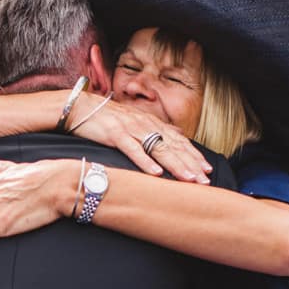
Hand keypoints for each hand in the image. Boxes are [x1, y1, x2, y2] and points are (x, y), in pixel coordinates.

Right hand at [67, 97, 211, 183]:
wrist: (81, 107)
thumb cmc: (108, 117)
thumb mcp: (136, 120)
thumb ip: (156, 128)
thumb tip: (176, 132)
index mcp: (152, 123)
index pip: (179, 140)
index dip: (194, 155)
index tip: (207, 170)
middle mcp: (146, 125)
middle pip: (173, 146)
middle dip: (191, 164)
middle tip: (205, 181)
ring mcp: (132, 129)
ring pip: (158, 148)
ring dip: (175, 165)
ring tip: (189, 179)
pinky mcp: (116, 134)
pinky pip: (133, 149)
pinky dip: (145, 162)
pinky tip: (156, 173)